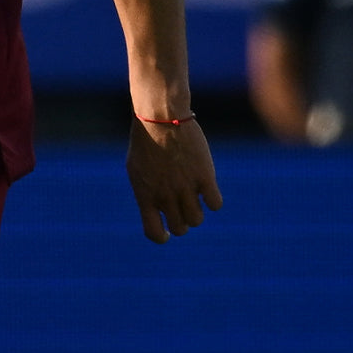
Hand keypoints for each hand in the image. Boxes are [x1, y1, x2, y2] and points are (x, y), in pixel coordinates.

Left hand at [125, 118, 222, 243]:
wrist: (160, 116)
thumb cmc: (146, 141)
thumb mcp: (137, 169)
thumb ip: (147, 193)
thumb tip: (156, 213)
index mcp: (145, 195)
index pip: (154, 232)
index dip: (163, 236)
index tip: (167, 231)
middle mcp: (165, 195)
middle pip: (180, 228)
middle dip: (181, 221)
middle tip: (181, 205)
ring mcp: (185, 187)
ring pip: (197, 220)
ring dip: (196, 211)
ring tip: (192, 195)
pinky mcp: (205, 177)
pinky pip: (215, 204)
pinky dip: (212, 200)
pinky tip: (207, 187)